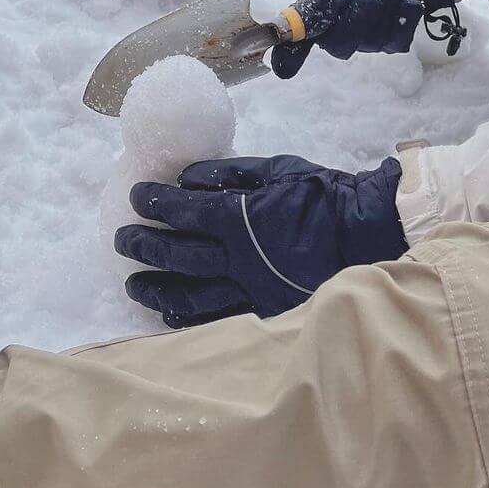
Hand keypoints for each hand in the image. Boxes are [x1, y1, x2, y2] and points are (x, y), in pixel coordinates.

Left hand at [114, 155, 406, 326]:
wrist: (365, 234)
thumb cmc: (322, 196)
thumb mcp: (277, 170)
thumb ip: (230, 172)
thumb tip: (188, 176)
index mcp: (240, 220)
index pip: (184, 212)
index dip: (155, 204)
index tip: (136, 197)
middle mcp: (238, 260)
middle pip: (177, 256)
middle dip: (144, 247)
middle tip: (123, 240)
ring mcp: (249, 290)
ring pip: (190, 296)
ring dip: (156, 288)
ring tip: (133, 283)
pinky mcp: (262, 311)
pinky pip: (215, 317)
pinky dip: (187, 316)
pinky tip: (169, 312)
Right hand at [271, 0, 454, 78]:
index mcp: (315, 12)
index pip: (296, 42)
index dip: (288, 57)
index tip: (283, 66)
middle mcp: (337, 31)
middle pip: (339, 46)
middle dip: (357, 21)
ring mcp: (365, 39)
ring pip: (373, 40)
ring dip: (388, 8)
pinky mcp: (392, 40)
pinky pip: (398, 40)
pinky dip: (406, 17)